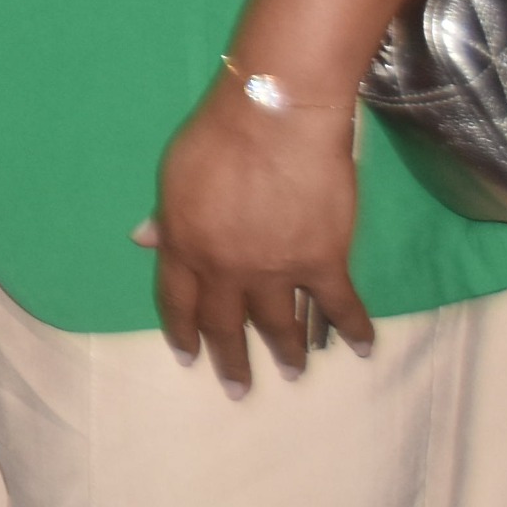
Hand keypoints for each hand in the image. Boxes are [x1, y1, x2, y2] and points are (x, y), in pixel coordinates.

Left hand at [135, 70, 373, 388]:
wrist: (274, 117)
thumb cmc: (218, 135)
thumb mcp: (174, 174)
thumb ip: (166, 215)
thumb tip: (144, 241)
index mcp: (184, 244)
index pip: (178, 301)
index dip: (183, 331)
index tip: (189, 355)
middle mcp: (225, 267)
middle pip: (225, 323)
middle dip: (230, 359)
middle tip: (237, 389)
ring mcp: (274, 269)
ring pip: (279, 324)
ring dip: (287, 352)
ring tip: (292, 372)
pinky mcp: (322, 261)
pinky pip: (339, 306)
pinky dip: (354, 330)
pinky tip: (362, 350)